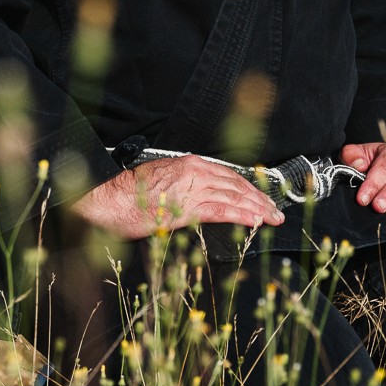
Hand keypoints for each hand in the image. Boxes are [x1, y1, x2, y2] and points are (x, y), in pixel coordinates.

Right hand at [69, 157, 287, 240]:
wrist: (109, 199)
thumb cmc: (129, 194)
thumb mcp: (162, 182)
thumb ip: (184, 186)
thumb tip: (198, 199)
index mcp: (190, 163)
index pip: (228, 175)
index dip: (248, 188)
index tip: (261, 198)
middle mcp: (195, 171)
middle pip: (236, 185)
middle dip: (259, 198)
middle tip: (276, 211)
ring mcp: (192, 188)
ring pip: (234, 197)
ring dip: (257, 209)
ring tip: (272, 219)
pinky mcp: (187, 207)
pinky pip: (222, 211)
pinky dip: (242, 216)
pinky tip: (255, 222)